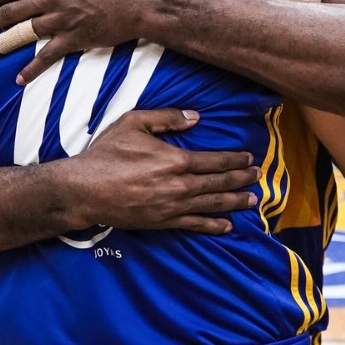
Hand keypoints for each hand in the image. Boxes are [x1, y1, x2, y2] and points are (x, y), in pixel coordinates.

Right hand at [65, 109, 259, 234]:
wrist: (85, 190)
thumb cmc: (107, 154)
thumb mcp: (134, 123)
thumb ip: (167, 118)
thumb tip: (196, 118)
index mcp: (175, 159)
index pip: (215, 160)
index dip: (235, 160)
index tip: (249, 158)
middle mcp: (179, 186)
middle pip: (219, 183)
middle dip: (241, 179)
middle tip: (259, 177)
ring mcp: (172, 207)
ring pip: (212, 205)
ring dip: (235, 202)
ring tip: (253, 200)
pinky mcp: (163, 222)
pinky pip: (194, 225)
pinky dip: (213, 226)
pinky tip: (227, 226)